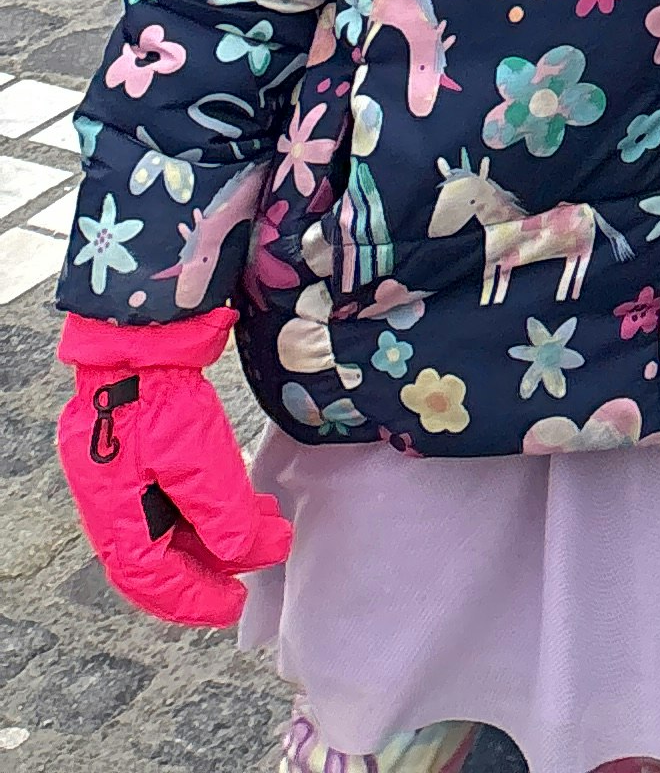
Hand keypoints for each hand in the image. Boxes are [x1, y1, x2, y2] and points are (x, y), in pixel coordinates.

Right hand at [57, 313, 288, 626]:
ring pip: (170, 527)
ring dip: (216, 534)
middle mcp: (114, 506)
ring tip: (265, 529)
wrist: (137, 334)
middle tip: (252, 573)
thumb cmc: (156, 396)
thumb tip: (249, 554)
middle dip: (209, 569)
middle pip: (160, 558)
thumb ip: (223, 510)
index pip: (152, 581)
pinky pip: (173, 496)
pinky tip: (245, 496)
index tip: (232, 605)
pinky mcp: (140, 451)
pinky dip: (208, 505)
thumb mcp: (196, 457)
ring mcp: (125, 478)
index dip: (193, 600)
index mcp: (114, 518)